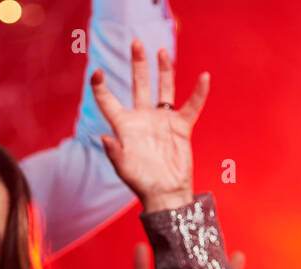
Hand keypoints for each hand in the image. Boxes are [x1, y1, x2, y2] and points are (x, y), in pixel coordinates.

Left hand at [90, 42, 209, 212]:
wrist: (167, 194)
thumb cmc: (142, 184)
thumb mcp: (124, 169)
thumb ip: (115, 152)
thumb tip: (103, 137)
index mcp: (124, 126)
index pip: (109, 102)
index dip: (101, 87)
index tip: (96, 73)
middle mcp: (142, 119)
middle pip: (139, 85)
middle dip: (138, 64)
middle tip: (136, 42)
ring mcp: (162, 121)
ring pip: (163, 89)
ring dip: (163, 70)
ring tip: (162, 51)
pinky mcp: (181, 126)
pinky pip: (191, 105)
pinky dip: (198, 93)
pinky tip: (204, 78)